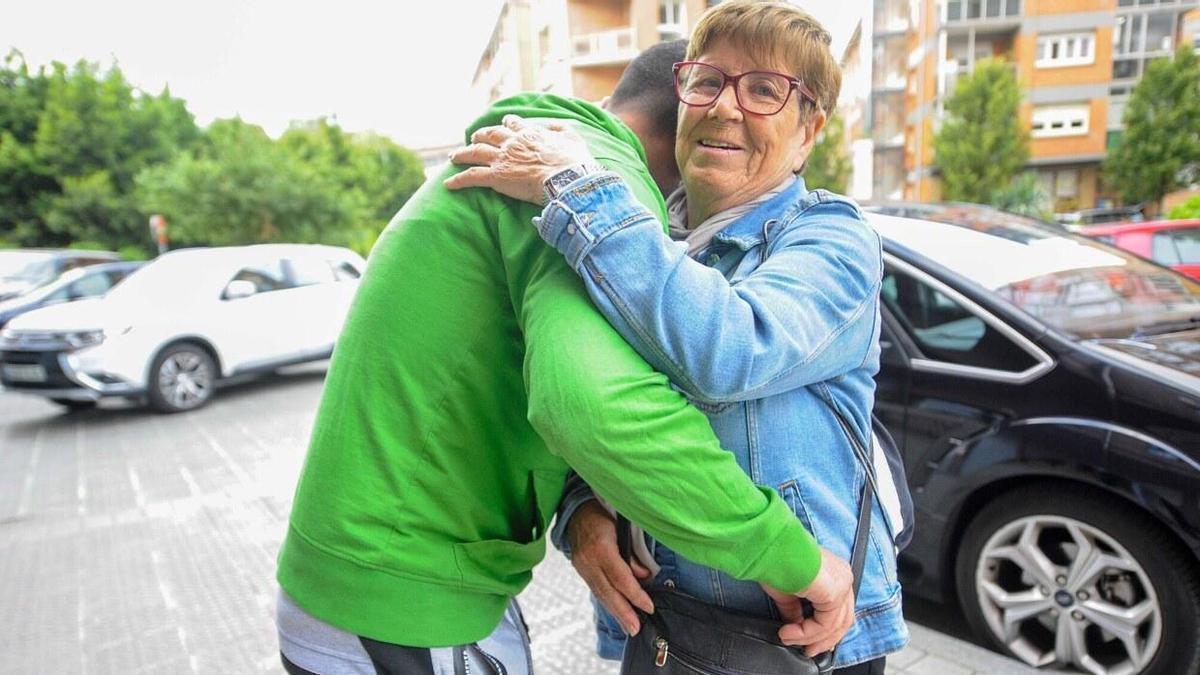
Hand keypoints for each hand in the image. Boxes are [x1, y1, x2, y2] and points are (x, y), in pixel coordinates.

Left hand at [444, 114, 594, 203]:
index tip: (504, 124)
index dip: (507, 124)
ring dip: (462, 154)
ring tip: (453, 157)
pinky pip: (471, 177)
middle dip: (480, 136)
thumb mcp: (573, 137)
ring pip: (475, 153)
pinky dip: (458, 180)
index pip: (513, 124)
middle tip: (473, 138)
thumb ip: (561, 128)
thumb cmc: (573, 161)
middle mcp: (512, 143)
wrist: (565, 178)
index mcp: (529, 133)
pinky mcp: (496, 176)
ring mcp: (502, 159)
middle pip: (489, 135)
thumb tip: (554, 125)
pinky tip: (448, 184)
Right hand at [566, 500, 654, 634]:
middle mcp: (588, 560)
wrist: (577, 512)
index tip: (649, 607)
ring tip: (628, 627)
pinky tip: (616, 611)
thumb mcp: (622, 528)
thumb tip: (644, 577)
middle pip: (608, 591)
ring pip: (600, 593)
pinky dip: (607, 602)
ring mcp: (581, 566)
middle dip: (624, 612)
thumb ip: (632, 554)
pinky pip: (596, 589)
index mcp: (601, 547)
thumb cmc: (603, 515)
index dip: (635, 594)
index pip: (621, 577)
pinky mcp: (579, 570)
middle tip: (636, 629)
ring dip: (616, 612)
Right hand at [763, 547, 855, 656]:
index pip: (839, 609)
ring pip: (835, 625)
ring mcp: (842, 584)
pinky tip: (790, 632)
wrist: (772, 549)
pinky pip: (825, 623)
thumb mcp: (788, 591)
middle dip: (824, 640)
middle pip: (843, 620)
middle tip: (807, 651)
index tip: (809, 643)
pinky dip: (807, 633)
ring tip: (789, 638)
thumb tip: (794, 626)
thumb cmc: (776, 560)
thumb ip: (795, 610)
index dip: (826, 630)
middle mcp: (843, 577)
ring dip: (811, 638)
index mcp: (834, 573)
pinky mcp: (835, 592)